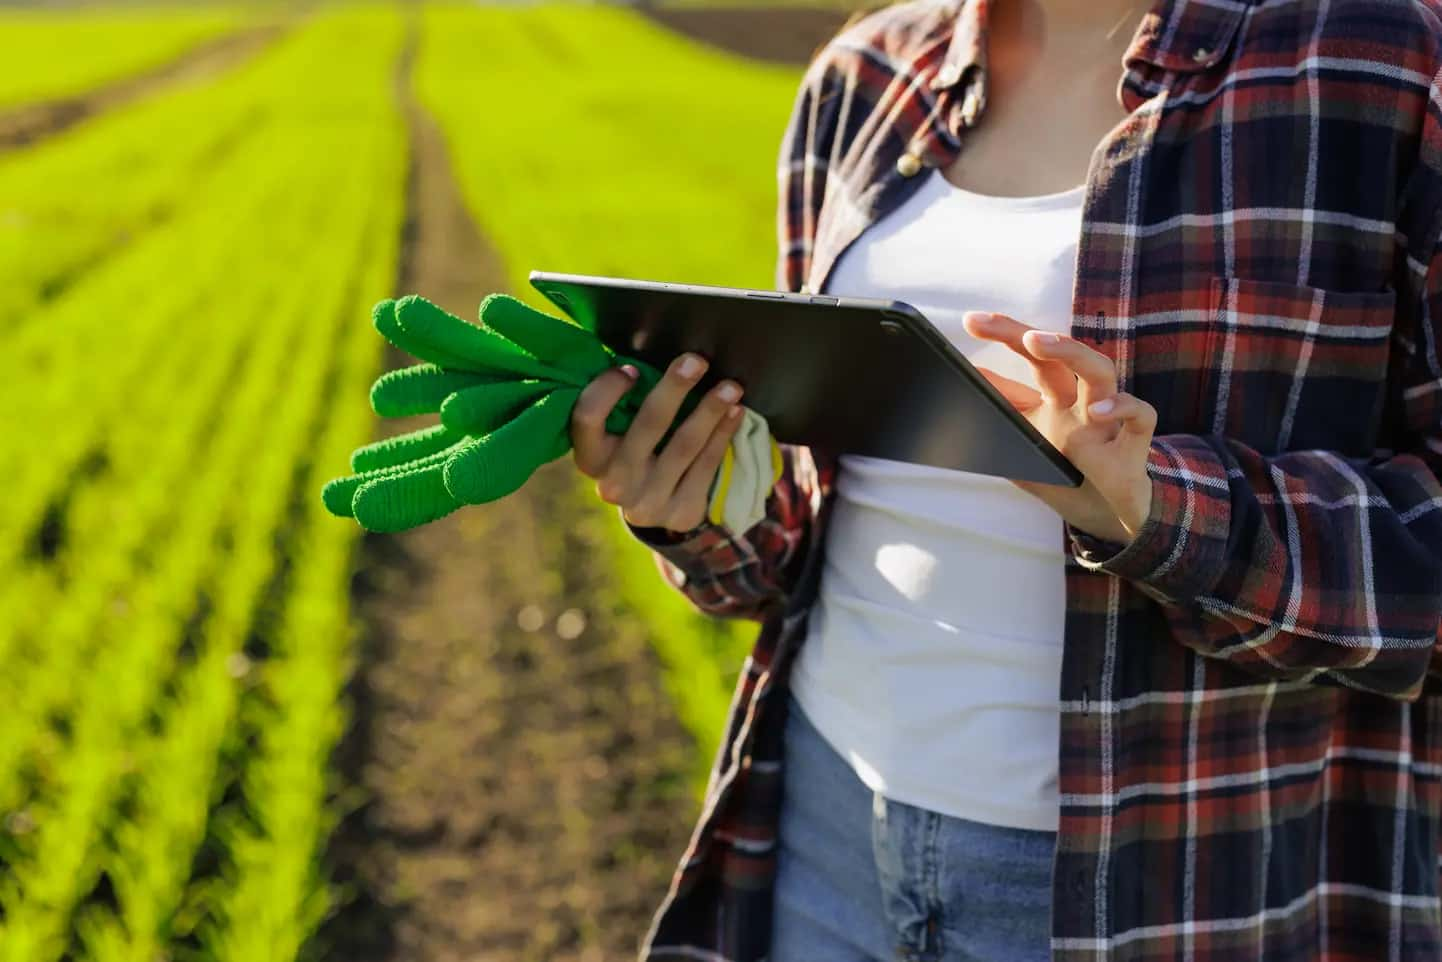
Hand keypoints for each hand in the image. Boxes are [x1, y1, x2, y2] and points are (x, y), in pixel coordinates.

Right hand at [570, 352, 745, 532]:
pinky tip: (736, 413)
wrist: (650, 508)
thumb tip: (648, 347)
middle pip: (647, 426)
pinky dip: (723, 435)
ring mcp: (648, 502)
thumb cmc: (633, 452)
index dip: (607, 390)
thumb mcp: (616, 435)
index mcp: (590, 457)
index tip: (631, 369)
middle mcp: (614, 483)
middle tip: (696, 361)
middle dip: (674, 389)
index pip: (588, 418)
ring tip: (731, 387)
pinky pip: (707, 466)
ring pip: (685, 446)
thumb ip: (622, 404)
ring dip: (711, 411)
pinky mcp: (680, 512)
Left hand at [961, 311, 1156, 544]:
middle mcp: (1080, 403)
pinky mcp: (1132, 446)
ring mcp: (1107, 421)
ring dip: (1071, 352)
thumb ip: (1004, 417)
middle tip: (987, 323)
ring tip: (1036, 342)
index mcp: (1055, 400)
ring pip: (1100, 371)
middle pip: (1059, 355)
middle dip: (1024, 333)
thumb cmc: (1069, 478)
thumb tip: (967, 388)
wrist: (1109, 518)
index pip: (1031, 358)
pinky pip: (1140, 416)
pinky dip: (1124, 408)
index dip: (1005, 336)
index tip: (972, 321)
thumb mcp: (1028, 447)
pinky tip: (1098, 410)